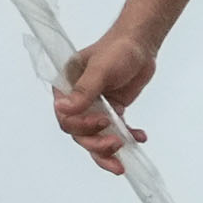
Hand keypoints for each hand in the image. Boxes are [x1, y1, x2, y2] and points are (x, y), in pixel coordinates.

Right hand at [56, 32, 155, 174]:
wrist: (139, 44)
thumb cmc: (116, 50)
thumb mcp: (100, 69)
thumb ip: (84, 91)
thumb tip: (63, 109)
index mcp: (66, 89)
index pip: (66, 119)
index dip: (81, 127)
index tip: (102, 122)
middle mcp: (78, 102)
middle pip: (80, 134)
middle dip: (97, 144)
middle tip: (116, 143)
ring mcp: (95, 108)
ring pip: (96, 137)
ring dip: (109, 150)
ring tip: (124, 158)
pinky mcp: (113, 111)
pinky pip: (115, 131)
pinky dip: (127, 137)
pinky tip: (139, 137)